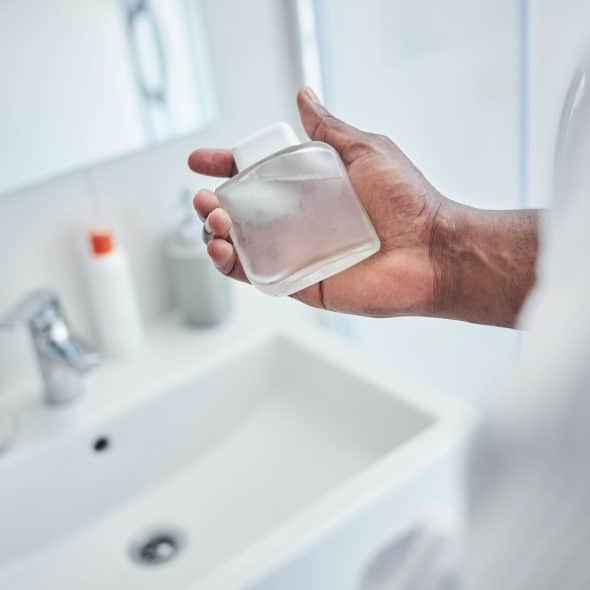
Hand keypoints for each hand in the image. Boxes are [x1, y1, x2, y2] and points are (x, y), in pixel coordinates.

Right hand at [189, 87, 443, 316]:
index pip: (256, 177)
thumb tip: (303, 94)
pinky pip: (256, 274)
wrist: (432, 250)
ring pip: (240, 244)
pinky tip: (222, 250)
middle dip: (212, 205)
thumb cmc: (407, 200)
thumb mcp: (364, 152)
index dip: (226, 167)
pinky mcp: (299, 282)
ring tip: (214, 221)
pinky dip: (231, 265)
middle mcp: (297, 222)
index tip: (199, 162)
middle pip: (240, 213)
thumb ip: (329, 130)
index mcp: (308, 190)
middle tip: (206, 199)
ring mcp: (296, 253)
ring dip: (215, 233)